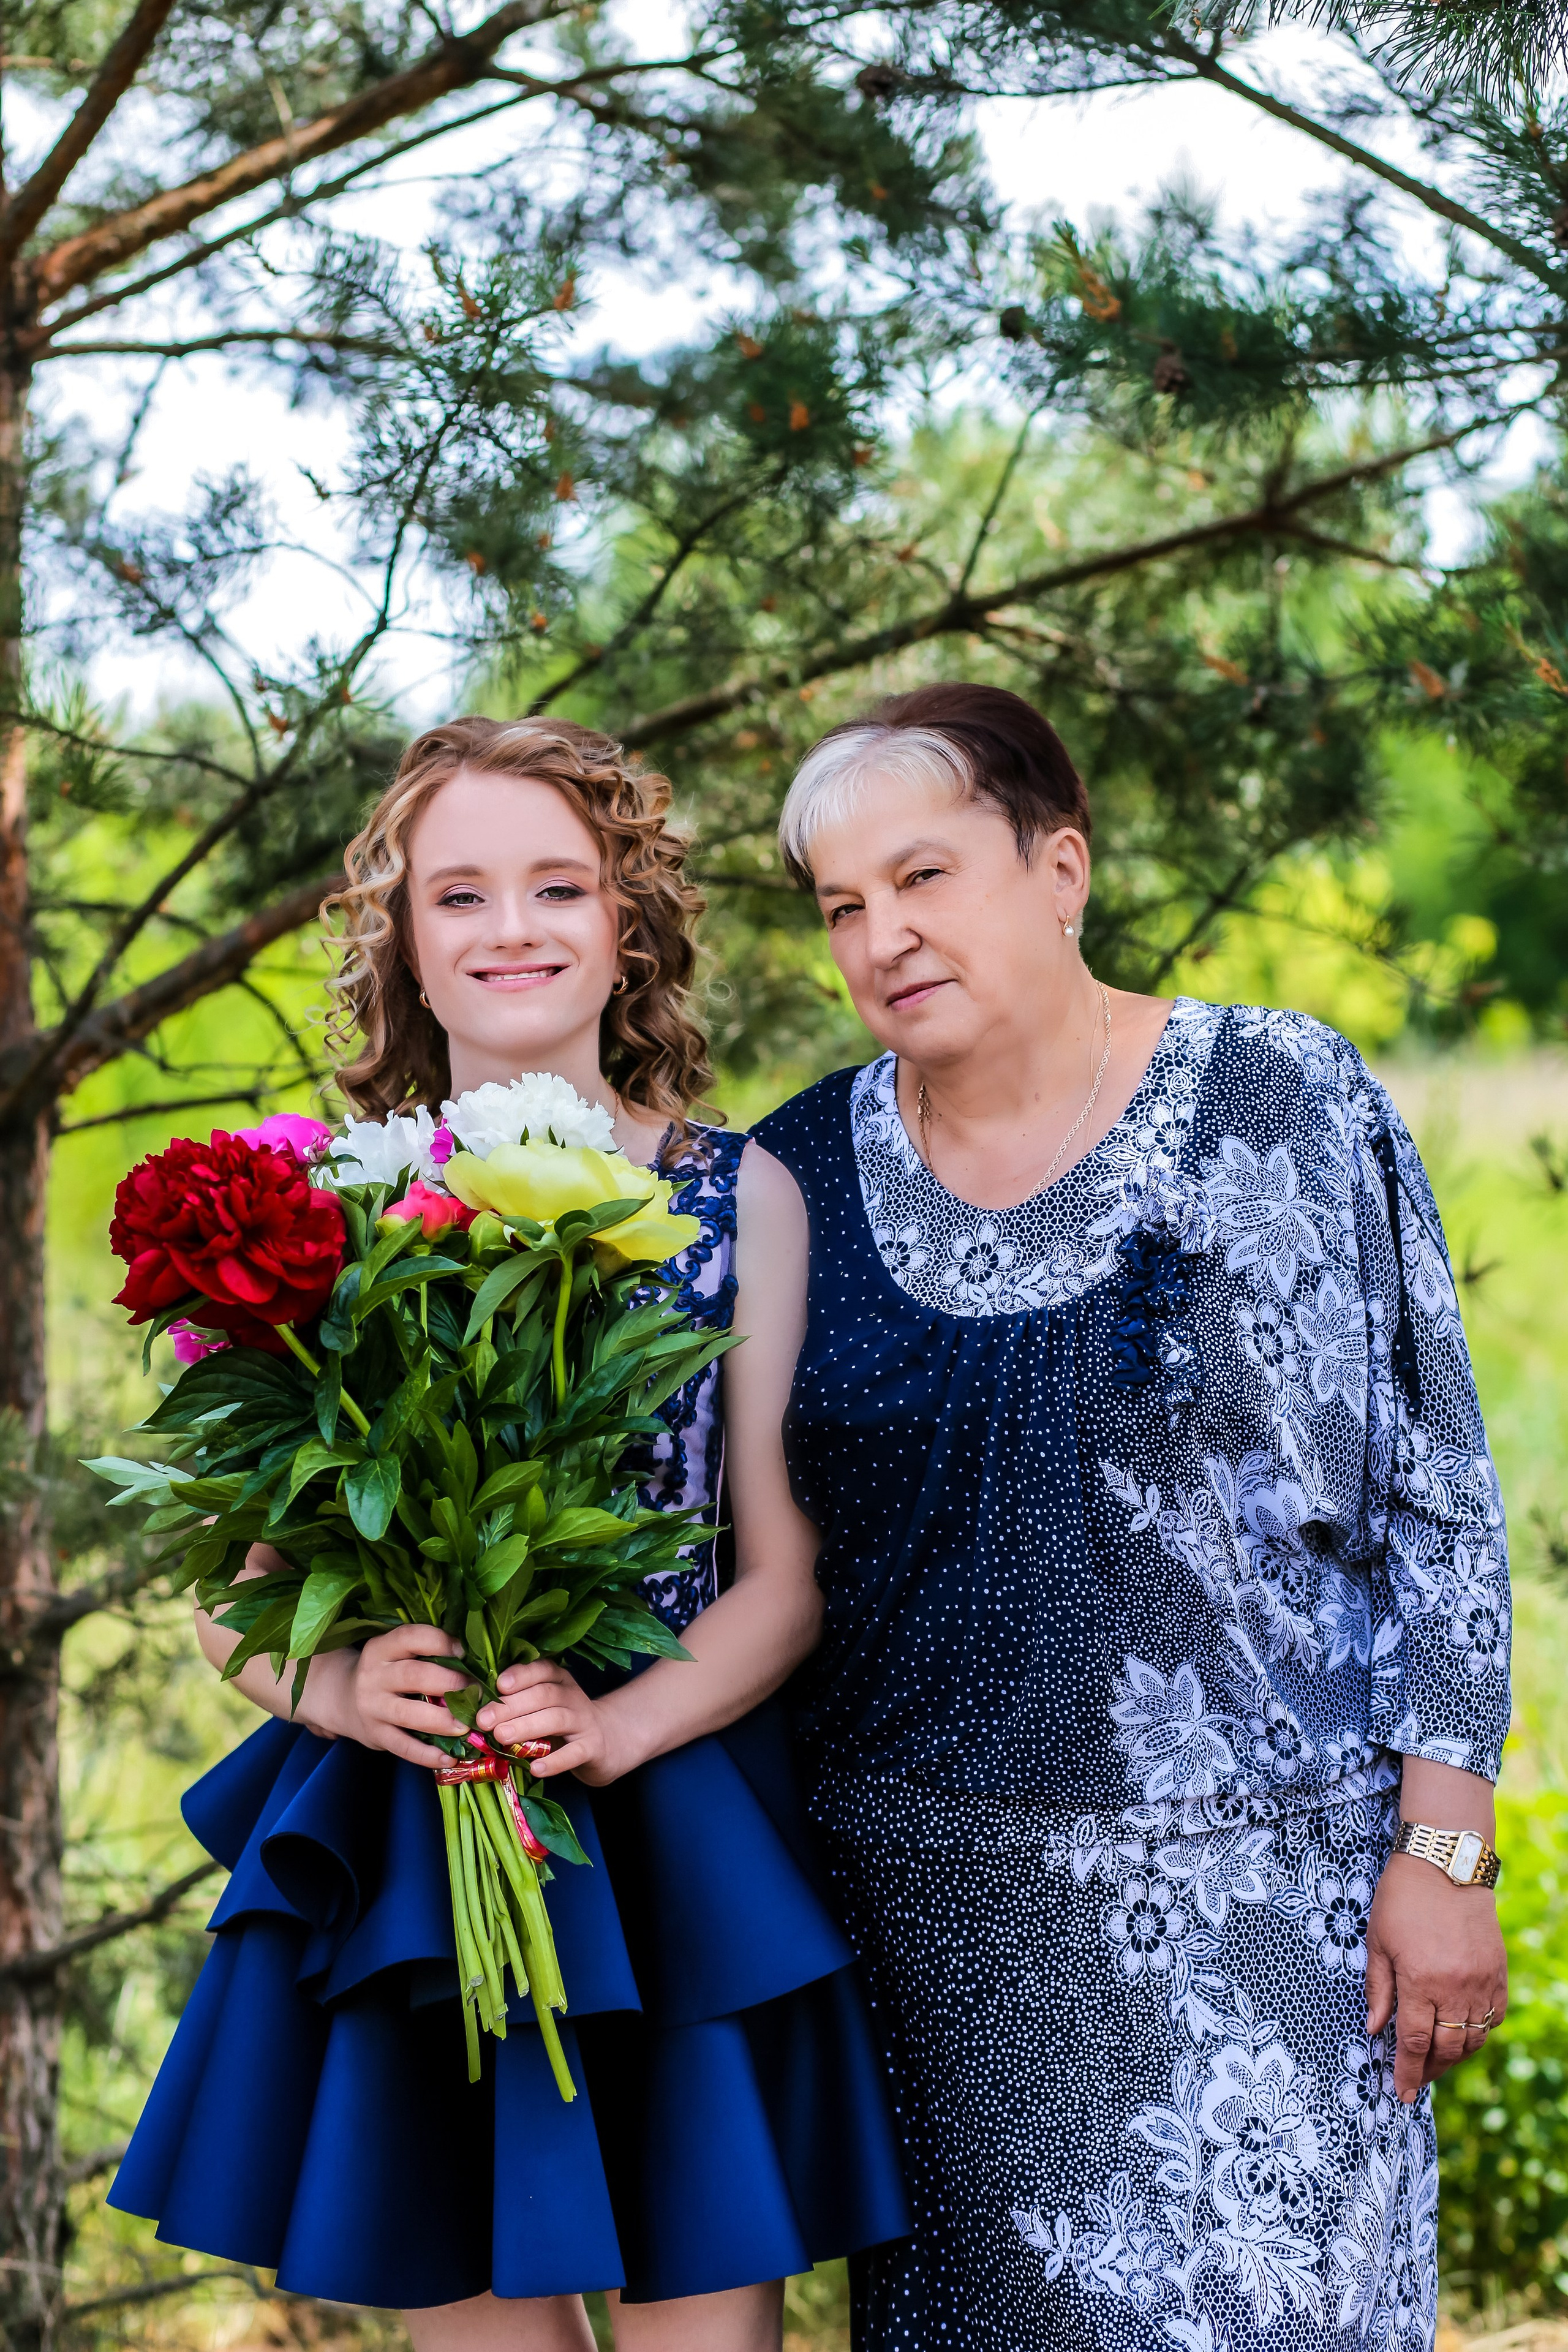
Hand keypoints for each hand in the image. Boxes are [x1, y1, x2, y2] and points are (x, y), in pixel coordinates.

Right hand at [301, 1623, 469, 1766]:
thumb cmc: (386, 1672)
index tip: (463, 1651)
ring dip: (442, 1720)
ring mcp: (373, 1708)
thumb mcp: (395, 1653)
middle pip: (414, 1675)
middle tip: (476, 1691)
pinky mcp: (376, 1735)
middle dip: (449, 1682)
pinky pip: (403, 1747)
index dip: (439, 1642)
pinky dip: (428, 1755)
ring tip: (466, 1725)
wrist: (343, 1699)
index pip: (410, 1637)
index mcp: (382, 1648)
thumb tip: (475, 1659)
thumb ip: (425, 1653)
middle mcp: (374, 1676)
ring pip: (409, 1714)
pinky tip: (450, 1758)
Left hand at [478, 1661, 626, 1787]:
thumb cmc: (562, 1722)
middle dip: (511, 1706)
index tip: (497, 1685)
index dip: (520, 1676)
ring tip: (501, 1737)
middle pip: (543, 1695)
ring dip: (526, 1727)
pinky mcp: (592, 1747)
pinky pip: (574, 1753)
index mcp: (558, 1680)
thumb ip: (518, 1703)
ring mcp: (584, 1721)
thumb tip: (477, 1710)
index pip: (541, 1671)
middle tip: (484, 1720)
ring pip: (556, 1719)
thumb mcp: (543, 1706)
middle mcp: (572, 1696)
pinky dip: (555, 1761)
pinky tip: (536, 1768)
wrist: (606, 1742)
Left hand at [1366, 1851, 1506, 2101]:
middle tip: (1415, 2081)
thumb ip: (1378, 1988)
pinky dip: (1479, 2032)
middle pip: (1447, 2048)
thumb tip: (1375, 2029)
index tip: (1401, 2094)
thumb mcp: (1378, 1940)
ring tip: (1436, 2062)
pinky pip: (1494, 2017)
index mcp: (1421, 1980)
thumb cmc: (1403, 1897)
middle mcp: (1456, 1987)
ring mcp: (1482, 1981)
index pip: (1415, 2042)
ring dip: (1455, 2057)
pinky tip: (1463, 2034)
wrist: (1446, 1863)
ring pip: (1474, 2038)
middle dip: (1429, 2071)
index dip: (1407, 2073)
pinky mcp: (1498, 1972)